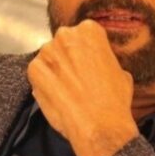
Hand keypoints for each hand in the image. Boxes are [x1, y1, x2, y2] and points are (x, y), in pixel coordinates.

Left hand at [27, 20, 138, 155]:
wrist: (99, 125)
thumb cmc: (114, 100)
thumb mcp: (120, 71)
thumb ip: (104, 60)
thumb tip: (99, 64)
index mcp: (89, 30)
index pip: (82, 35)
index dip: (85, 52)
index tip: (87, 64)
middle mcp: (65, 35)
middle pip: (63, 44)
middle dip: (67, 59)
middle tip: (77, 78)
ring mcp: (47, 52)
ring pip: (48, 59)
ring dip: (54, 71)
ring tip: (67, 90)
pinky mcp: (34, 70)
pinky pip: (37, 74)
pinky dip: (44, 84)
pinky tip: (58, 96)